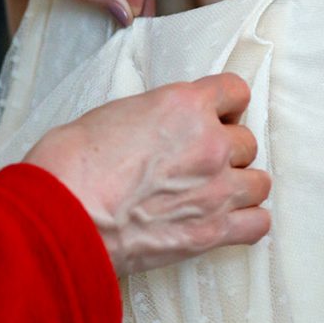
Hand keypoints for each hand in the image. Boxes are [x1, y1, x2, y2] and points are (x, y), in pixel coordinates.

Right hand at [24, 73, 270, 274]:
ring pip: (258, 182)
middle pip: (246, 141)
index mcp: (184, 105)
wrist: (65, 215)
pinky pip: (257, 224)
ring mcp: (216, 189)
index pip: (235, 91)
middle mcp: (209, 143)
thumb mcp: (113, 115)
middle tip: (198, 163)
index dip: (225, 105)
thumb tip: (158, 132)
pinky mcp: (211, 231)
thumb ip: (153, 119)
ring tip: (215, 193)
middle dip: (225, 150)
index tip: (216, 117)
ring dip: (240, 185)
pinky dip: (246, 223)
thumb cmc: (73, 165)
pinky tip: (227, 221)